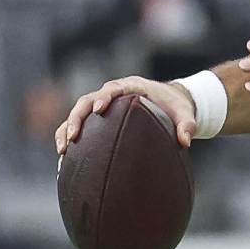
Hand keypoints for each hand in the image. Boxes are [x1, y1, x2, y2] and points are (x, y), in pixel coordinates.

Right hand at [55, 76, 196, 153]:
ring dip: (66, 130)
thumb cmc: (176, 106)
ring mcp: (102, 106)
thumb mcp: (185, 114)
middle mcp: (112, 94)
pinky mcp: (98, 119)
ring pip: (77, 114)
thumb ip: (187, 125)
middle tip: (72, 137)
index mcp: (130, 87)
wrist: (170, 101)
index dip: (103, 98)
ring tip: (62, 152)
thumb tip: (185, 141)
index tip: (98, 110)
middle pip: (86, 101)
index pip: (112, 89)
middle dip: (76, 117)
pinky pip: (80, 127)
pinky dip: (69, 139)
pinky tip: (65, 161)